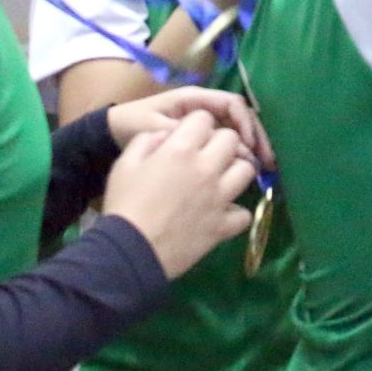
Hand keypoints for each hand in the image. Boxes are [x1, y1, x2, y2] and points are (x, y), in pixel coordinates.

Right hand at [102, 113, 258, 278]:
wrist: (128, 252)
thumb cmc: (124, 205)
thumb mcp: (124, 164)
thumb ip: (147, 141)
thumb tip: (166, 136)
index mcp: (181, 150)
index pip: (204, 118)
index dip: (196, 124)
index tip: (189, 136)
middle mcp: (207, 168)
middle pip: (232, 139)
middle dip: (220, 142)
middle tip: (207, 155)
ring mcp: (219, 198)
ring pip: (247, 170)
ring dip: (235, 171)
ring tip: (221, 180)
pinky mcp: (223, 226)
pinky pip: (244, 214)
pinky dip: (235, 213)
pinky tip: (222, 214)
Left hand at [108, 86, 273, 170]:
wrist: (110, 134)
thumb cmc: (131, 125)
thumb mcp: (153, 128)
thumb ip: (181, 134)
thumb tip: (214, 144)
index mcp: (194, 99)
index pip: (231, 104)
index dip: (244, 124)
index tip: (248, 147)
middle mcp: (203, 108)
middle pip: (240, 117)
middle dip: (256, 137)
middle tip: (267, 162)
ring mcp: (203, 124)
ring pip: (236, 131)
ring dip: (251, 148)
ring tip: (263, 169)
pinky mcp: (199, 140)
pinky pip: (225, 143)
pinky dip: (238, 156)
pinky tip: (244, 174)